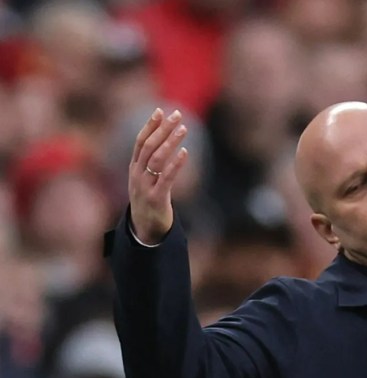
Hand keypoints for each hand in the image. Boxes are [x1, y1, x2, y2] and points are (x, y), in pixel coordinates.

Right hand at [128, 108, 189, 243]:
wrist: (144, 230)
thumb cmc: (148, 202)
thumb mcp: (145, 180)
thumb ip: (151, 164)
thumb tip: (163, 144)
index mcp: (134, 168)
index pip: (140, 141)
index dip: (150, 125)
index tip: (160, 110)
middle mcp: (137, 174)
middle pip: (149, 146)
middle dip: (163, 129)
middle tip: (177, 114)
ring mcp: (145, 186)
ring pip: (157, 159)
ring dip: (171, 142)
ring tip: (183, 128)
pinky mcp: (156, 198)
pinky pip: (166, 178)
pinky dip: (175, 164)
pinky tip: (184, 152)